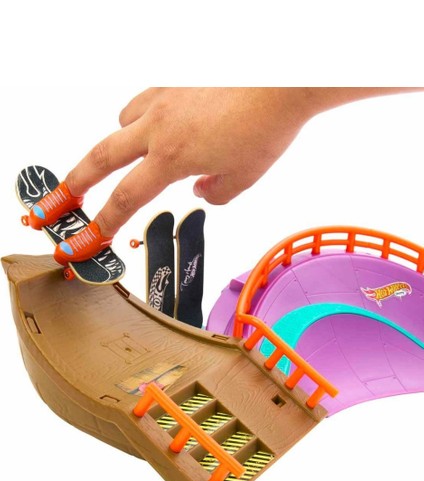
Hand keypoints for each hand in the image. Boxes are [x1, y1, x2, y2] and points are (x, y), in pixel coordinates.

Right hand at [65, 88, 310, 235]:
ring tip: (129, 159)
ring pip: (121, 124)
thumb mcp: (243, 177)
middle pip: (99, 158)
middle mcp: (158, 128)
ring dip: (117, 146)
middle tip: (59, 201)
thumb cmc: (266, 128)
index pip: (126, 199)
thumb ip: (215, 193)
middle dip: (74, 184)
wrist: (282, 81)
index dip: (103, 223)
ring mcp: (162, 100)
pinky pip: (143, 103)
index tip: (88, 239)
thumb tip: (199, 192)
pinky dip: (142, 119)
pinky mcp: (173, 83)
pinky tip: (160, 127)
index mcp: (172, 158)